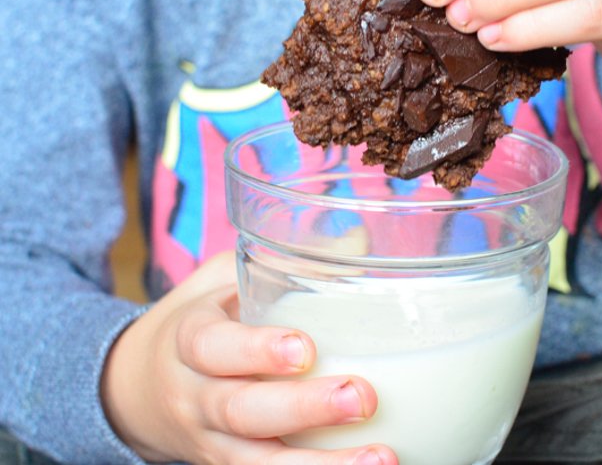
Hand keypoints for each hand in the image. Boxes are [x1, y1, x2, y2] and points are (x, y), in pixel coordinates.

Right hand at [101, 251, 394, 464]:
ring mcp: (209, 441)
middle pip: (242, 410)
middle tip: (362, 397)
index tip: (305, 349)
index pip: (213, 346)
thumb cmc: (201, 322)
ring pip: (257, 463)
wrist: (138, 388)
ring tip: (381, 458)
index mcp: (190, 340)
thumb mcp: (220, 281)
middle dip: (304, 408)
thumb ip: (274, 263)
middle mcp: (194, 396)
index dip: (256, 350)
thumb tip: (356, 240)